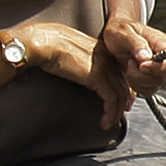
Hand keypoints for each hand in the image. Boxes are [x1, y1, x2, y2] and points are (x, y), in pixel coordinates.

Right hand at [0, 22, 129, 126]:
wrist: (42, 43)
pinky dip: (110, 113)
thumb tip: (81, 71)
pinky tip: (105, 121)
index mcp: (101, 48)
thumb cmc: (47, 44)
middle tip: (119, 114)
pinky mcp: (97, 77)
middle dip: (123, 101)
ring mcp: (104, 65)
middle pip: (123, 82)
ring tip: (109, 122)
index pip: (120, 70)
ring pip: (120, 93)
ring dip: (116, 112)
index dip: (122, 87)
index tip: (121, 100)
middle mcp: (107, 55)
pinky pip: (111, 99)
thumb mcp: (71, 51)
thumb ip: (81, 60)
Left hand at [96, 10, 165, 115]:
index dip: (161, 66)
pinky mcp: (147, 78)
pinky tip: (128, 74)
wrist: (111, 36)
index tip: (142, 66)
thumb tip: (147, 58)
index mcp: (160, 42)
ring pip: (155, 85)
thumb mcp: (123, 33)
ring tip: (128, 65)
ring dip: (137, 81)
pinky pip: (147, 90)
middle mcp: (161, 56)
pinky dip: (135, 86)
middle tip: (129, 62)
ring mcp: (155, 69)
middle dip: (142, 76)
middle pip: (163, 76)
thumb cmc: (119, 29)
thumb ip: (137, 44)